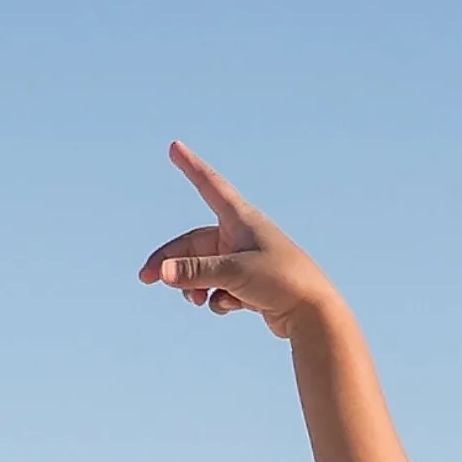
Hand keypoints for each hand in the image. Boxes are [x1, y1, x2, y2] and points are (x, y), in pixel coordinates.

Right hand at [136, 141, 328, 332]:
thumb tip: (162, 274)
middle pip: (194, 243)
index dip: (191, 167)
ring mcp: (246, 261)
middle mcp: (241, 236)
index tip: (175, 147)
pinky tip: (227, 306)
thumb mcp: (234, 273)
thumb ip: (195, 272)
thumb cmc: (281, 282)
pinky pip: (222, 289)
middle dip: (172, 263)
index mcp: (240, 219)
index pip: (209, 185)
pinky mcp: (252, 286)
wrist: (314, 314)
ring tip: (196, 301)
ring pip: (206, 270)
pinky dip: (218, 298)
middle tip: (147, 278)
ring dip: (195, 285)